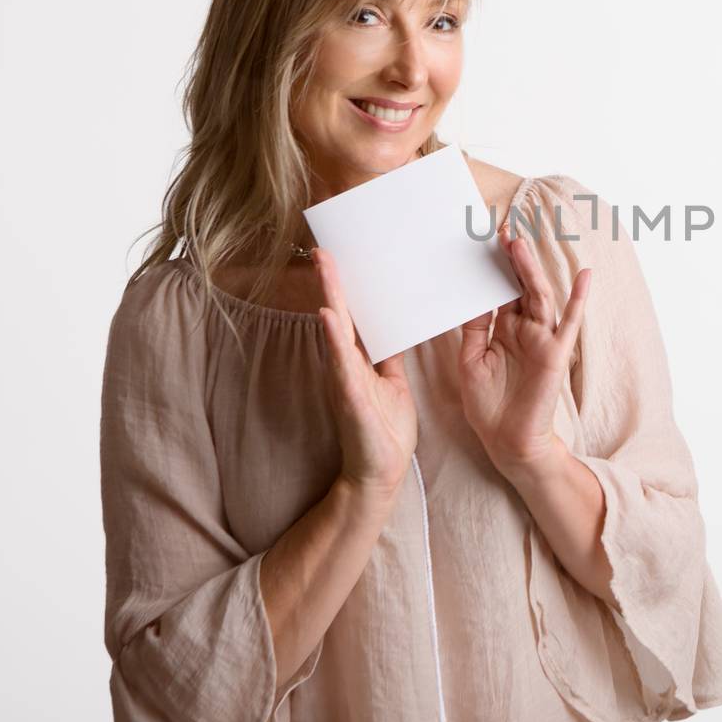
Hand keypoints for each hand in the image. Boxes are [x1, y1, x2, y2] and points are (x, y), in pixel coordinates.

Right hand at [313, 247, 418, 500]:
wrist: (380, 472)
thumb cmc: (385, 430)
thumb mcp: (393, 384)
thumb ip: (389, 358)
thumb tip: (397, 330)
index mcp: (361, 361)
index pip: (355, 317)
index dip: (348, 288)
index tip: (342, 258)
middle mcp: (348, 365)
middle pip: (341, 315)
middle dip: (333, 282)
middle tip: (324, 249)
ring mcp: (345, 378)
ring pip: (336, 330)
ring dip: (331, 297)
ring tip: (325, 267)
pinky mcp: (349, 395)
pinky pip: (341, 362)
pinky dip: (334, 338)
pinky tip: (329, 315)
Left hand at [459, 222, 591, 473]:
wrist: (506, 442)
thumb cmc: (488, 405)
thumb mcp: (471, 360)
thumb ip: (474, 328)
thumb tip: (472, 296)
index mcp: (503, 328)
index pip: (500, 289)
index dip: (494, 266)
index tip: (483, 238)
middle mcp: (524, 328)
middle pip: (520, 285)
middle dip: (512, 257)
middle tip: (501, 229)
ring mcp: (542, 338)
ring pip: (539, 296)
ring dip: (531, 269)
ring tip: (519, 243)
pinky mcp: (555, 353)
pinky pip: (570, 323)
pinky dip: (579, 299)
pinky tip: (585, 276)